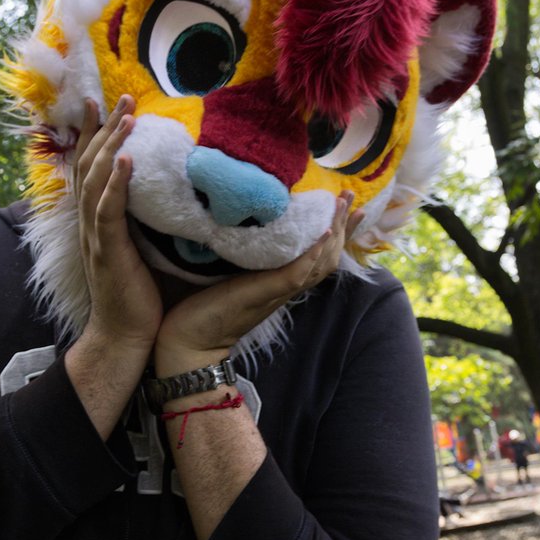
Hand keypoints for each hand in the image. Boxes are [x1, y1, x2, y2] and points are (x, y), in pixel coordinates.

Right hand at [71, 96, 162, 357]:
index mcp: (98, 222)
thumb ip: (148, 224)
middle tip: (119, 96)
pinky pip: (107, 211)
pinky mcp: (107, 251)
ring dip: (110, 144)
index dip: (97, 136)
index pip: (93, 169)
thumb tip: (172, 201)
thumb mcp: (143, 252)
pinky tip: (123, 159)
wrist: (124, 339)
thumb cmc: (138, 300)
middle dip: (104, 127)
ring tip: (125, 116)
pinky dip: (114, 183)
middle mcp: (91, 223)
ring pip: (96, 179)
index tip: (105, 105)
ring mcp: (95, 236)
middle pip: (90, 164)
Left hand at [155, 193, 362, 373]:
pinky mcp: (262, 294)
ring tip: (343, 205)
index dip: (336, 234)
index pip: (317, 256)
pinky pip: (296, 274)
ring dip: (334, 232)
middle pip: (326, 257)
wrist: (190, 344)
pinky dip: (312, 254)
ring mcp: (276, 292)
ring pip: (318, 263)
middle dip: (342, 226)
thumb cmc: (205, 311)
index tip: (350, 207)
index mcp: (279, 283)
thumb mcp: (231, 277)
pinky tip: (323, 233)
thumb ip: (245, 259)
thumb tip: (245, 229)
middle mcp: (284, 287)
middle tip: (350, 195)